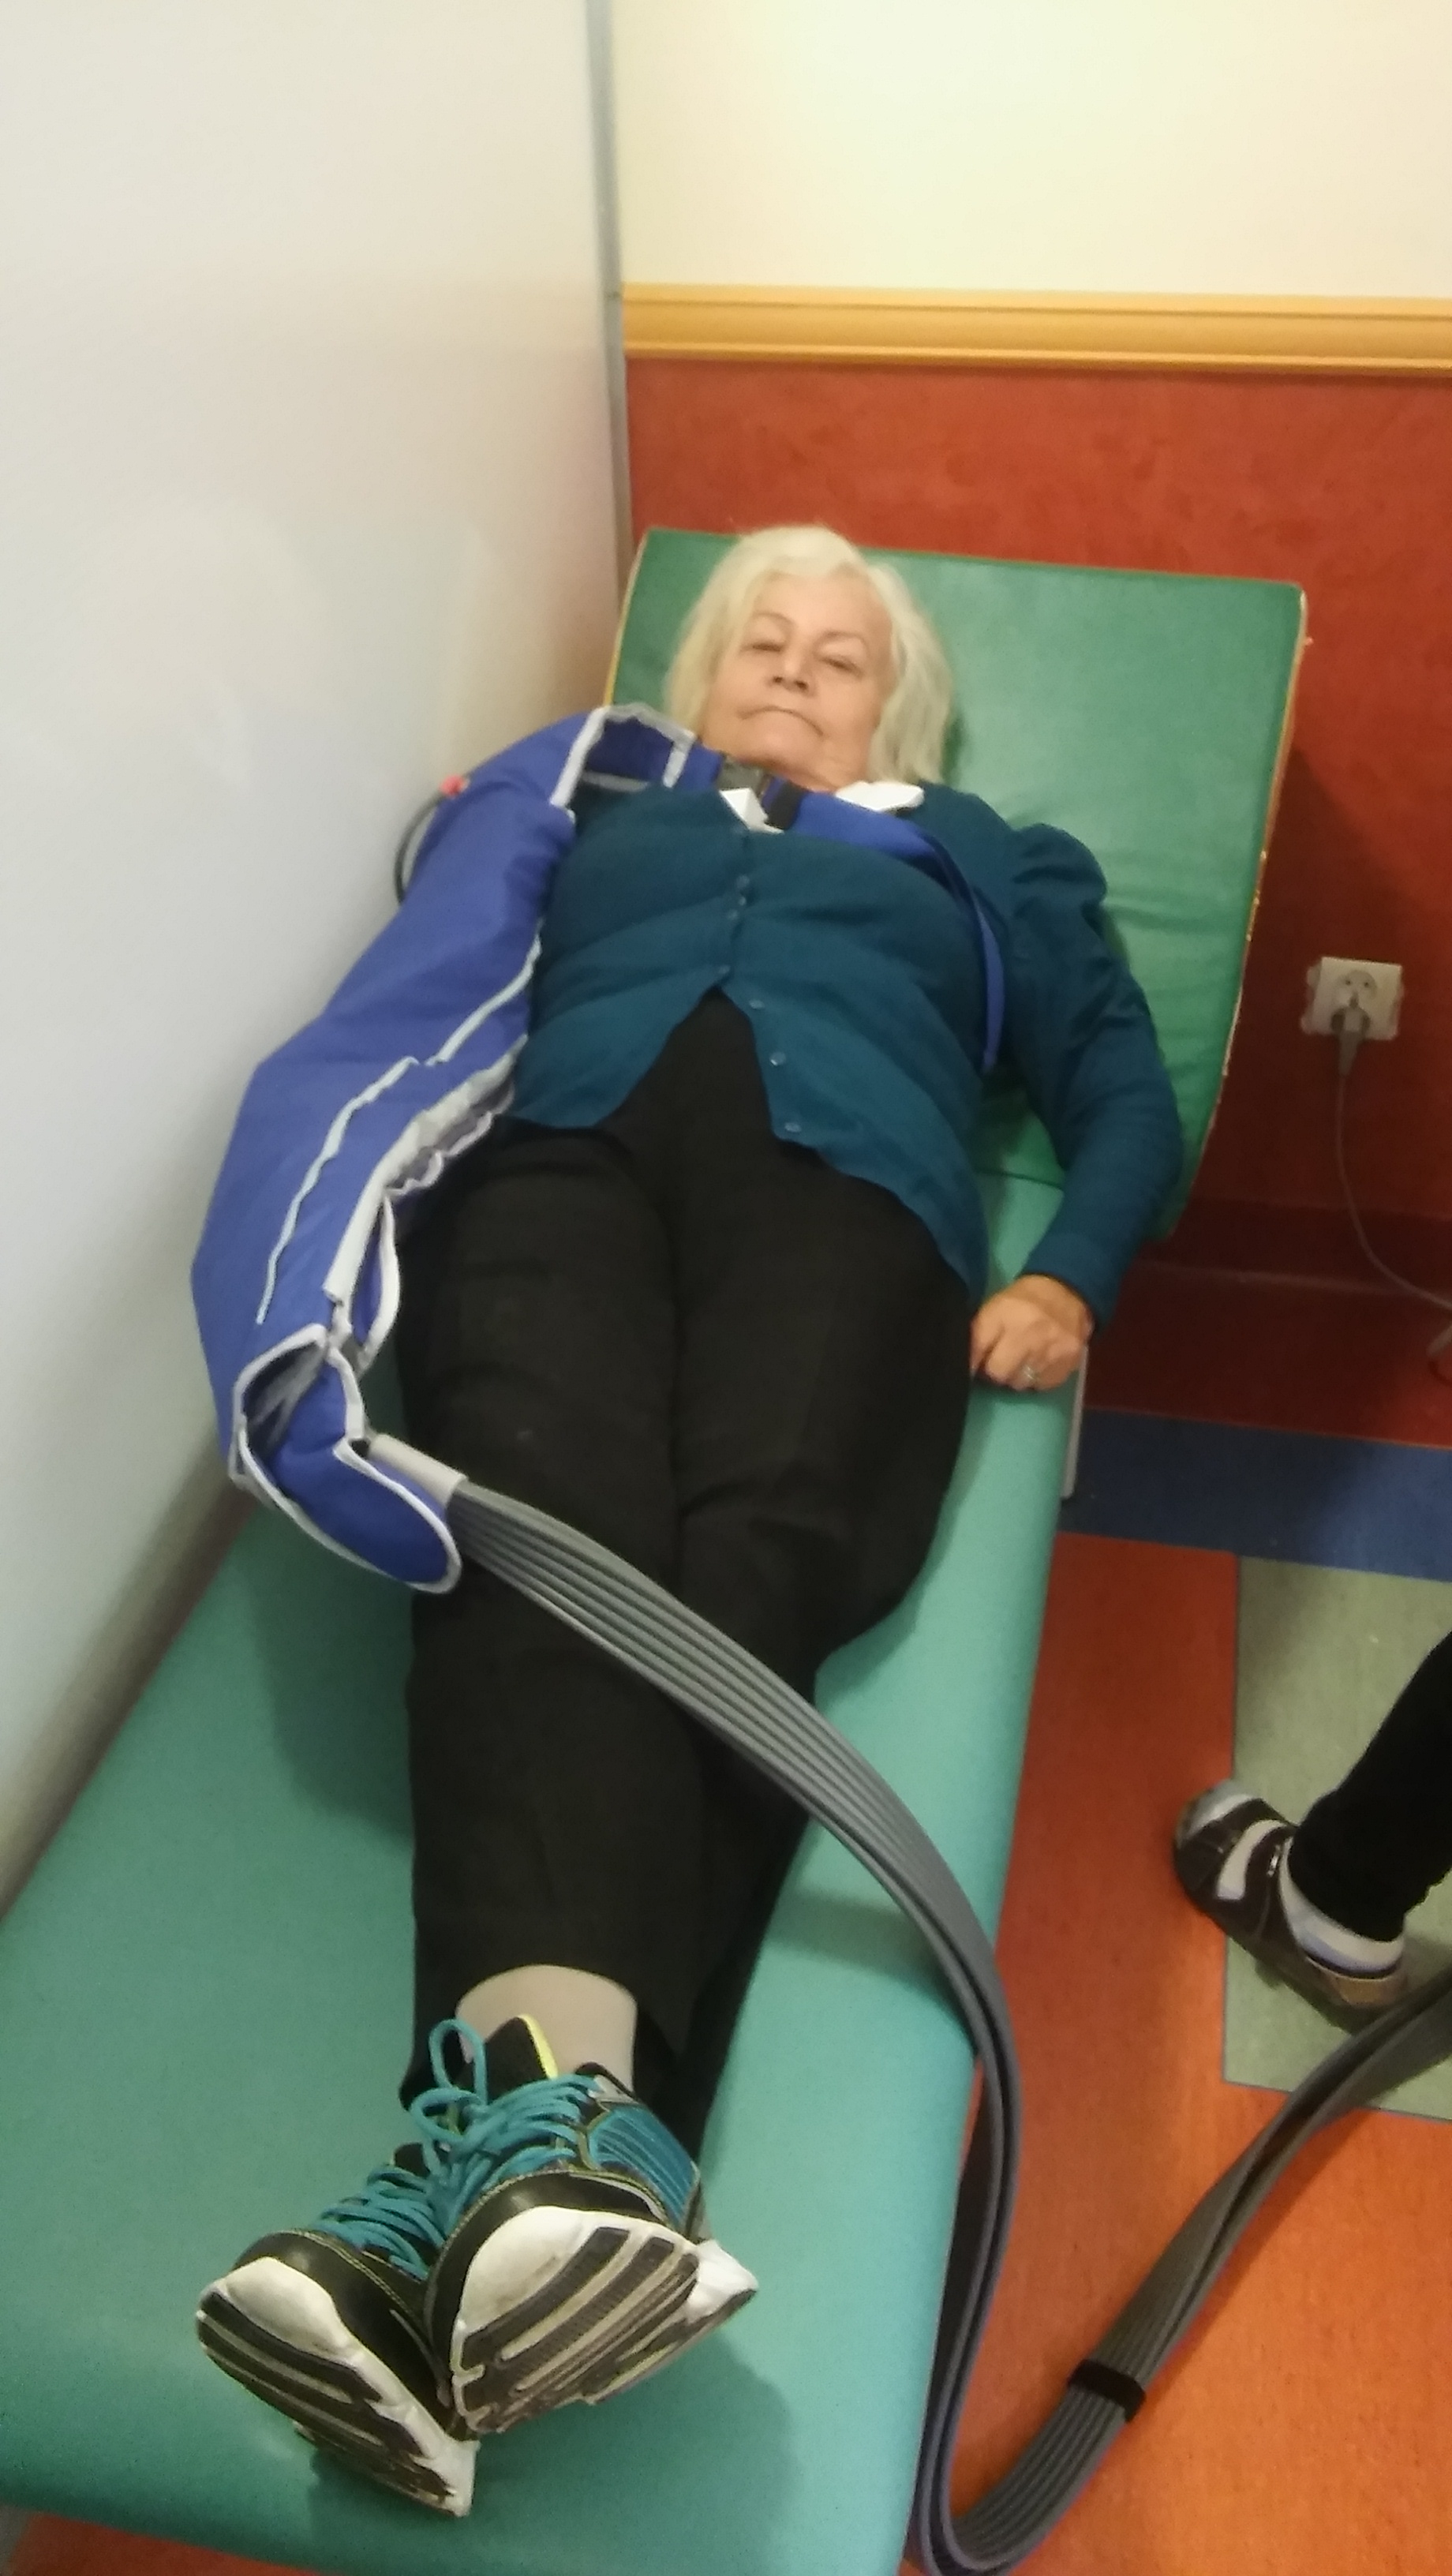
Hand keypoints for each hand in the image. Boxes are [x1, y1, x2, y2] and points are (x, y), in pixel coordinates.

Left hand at [970, 1274, 1091, 1393]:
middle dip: (995, 1371)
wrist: (1065, 1290)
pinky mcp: (1069, 1361)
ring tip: (1022, 1360)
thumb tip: (969, 1366)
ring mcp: (1051, 1349)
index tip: (973, 1367)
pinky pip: (1042, 1385)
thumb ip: (978, 1336)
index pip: (978, 1349)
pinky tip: (1039, 1362)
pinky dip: (1037, 1379)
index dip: (972, 1363)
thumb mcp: (995, 1308)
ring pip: (1020, 1382)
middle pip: (999, 1373)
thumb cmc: (1023, 1301)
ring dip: (1016, 1376)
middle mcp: (1028, 1333)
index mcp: (1004, 1315)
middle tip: (1000, 1362)